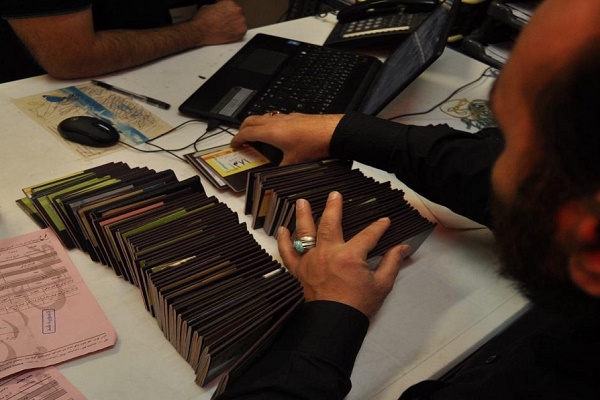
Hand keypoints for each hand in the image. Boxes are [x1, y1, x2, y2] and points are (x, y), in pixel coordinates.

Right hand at [191, 0, 246, 45]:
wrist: (200, 31)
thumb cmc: (203, 20)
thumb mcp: (210, 6)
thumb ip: (220, 7)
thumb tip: (221, 10)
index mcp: (231, 3)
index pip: (234, 7)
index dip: (229, 13)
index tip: (226, 16)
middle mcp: (237, 11)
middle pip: (239, 15)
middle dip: (233, 19)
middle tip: (225, 23)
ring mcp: (240, 22)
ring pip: (241, 24)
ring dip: (235, 26)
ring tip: (225, 28)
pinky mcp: (241, 33)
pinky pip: (241, 33)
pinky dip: (236, 34)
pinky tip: (228, 33)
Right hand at [231, 113, 342, 164]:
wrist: (334, 132)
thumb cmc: (315, 144)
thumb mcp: (294, 162)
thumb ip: (281, 168)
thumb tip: (275, 175)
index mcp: (271, 132)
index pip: (247, 132)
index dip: (238, 138)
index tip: (234, 143)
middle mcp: (276, 121)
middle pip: (252, 120)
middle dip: (243, 128)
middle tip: (241, 137)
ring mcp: (287, 117)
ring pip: (264, 116)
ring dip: (257, 123)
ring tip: (257, 133)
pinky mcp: (296, 116)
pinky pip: (277, 117)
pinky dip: (271, 122)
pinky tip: (278, 131)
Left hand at [277, 191, 409, 317]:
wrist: (335, 323)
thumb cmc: (358, 305)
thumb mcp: (382, 284)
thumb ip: (392, 262)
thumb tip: (403, 248)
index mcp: (349, 256)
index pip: (368, 235)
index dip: (378, 227)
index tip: (384, 221)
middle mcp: (328, 254)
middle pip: (329, 224)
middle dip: (333, 207)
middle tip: (334, 195)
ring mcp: (311, 261)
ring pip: (305, 233)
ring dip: (303, 216)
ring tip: (301, 202)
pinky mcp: (300, 271)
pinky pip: (288, 254)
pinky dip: (284, 241)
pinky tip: (282, 229)